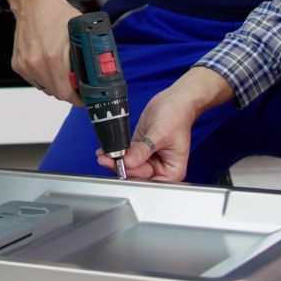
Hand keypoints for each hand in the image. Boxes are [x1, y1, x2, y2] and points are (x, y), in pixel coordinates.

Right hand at [6, 0, 80, 102]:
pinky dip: (43, 78)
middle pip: (56, 93)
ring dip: (56, 85)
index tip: (84, 97)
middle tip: (77, 86)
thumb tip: (100, 70)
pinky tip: (49, 65)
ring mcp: (26, 64)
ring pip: (45, 88)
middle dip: (69, 92)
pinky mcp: (18, 64)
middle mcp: (36, 62)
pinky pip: (35, 81)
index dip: (78, 98)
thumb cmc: (56, 14)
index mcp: (53, 55)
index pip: (65, 92)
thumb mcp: (79, 32)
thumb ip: (88, 53)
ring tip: (63, 73)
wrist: (33, 2)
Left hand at [111, 67, 233, 182]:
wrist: (175, 100)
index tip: (121, 170)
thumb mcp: (160, 134)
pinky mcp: (140, 148)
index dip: (135, 177)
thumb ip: (143, 150)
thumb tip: (128, 163)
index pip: (150, 181)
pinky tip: (106, 150)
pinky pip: (126, 154)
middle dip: (121, 168)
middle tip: (106, 161)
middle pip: (137, 174)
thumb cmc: (177, 116)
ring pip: (129, 165)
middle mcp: (160, 167)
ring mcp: (148, 158)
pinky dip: (117, 153)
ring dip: (115, 161)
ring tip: (103, 155)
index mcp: (171, 170)